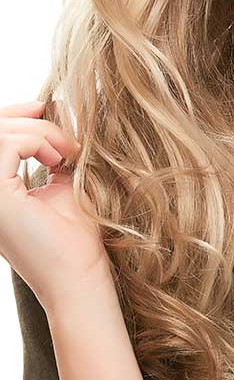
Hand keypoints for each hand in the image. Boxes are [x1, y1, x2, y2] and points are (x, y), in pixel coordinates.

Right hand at [0, 97, 109, 308]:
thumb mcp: (59, 182)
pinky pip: (5, 144)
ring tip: (67, 155)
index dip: (16, 113)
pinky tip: (57, 161)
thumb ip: (49, 149)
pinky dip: (36, 141)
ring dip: (41, 132)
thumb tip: (53, 104)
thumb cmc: (75, 239)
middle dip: (32, 121)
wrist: (80, 275)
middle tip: (68, 142)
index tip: (49, 110)